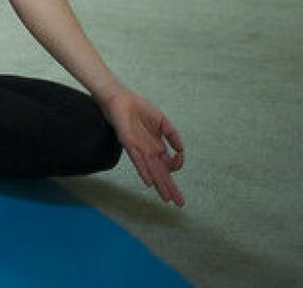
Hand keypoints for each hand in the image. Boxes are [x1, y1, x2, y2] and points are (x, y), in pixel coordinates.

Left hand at [101, 90, 184, 206]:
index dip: (177, 165)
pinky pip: (137, 160)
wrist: (121, 98)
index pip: (169, 164)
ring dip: (159, 185)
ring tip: (167, 199)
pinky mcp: (128, 143)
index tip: (179, 157)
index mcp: (156, 147)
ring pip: (151, 171)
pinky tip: (149, 182)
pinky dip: (143, 171)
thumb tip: (181, 150)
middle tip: (180, 204)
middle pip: (161, 173)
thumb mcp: (162, 121)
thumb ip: (173, 135)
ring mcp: (138, 149)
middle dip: (171, 188)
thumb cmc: (139, 109)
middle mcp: (148, 151)